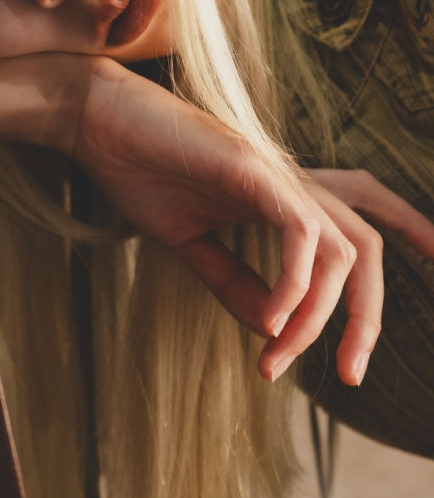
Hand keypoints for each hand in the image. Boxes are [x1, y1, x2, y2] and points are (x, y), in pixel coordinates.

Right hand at [60, 59, 433, 382]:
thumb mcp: (189, 241)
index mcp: (279, 195)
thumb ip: (234, 282)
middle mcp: (290, 183)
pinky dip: (295, 285)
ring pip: (342, 250)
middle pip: (366, 249)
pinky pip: (301, 234)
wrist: (96, 123)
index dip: (409, 239)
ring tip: (282, 357)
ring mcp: (276, 174)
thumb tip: (275, 330)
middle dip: (368, 318)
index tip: (429, 277)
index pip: (361, 221)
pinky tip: (272, 321)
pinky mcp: (253, 169)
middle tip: (348, 374)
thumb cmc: (137, 171)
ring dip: (321, 317)